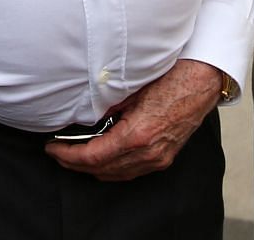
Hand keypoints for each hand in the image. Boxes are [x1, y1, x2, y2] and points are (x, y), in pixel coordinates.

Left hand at [45, 59, 221, 181]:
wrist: (201, 81)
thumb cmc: (170, 79)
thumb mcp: (131, 89)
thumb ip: (106, 106)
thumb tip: (84, 115)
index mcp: (137, 136)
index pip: (93, 156)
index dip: (69, 155)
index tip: (52, 149)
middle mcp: (148, 153)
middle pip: (102, 170)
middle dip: (75, 163)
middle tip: (57, 152)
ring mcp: (158, 159)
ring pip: (115, 174)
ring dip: (92, 167)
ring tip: (74, 154)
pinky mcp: (164, 157)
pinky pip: (130, 171)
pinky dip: (111, 167)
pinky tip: (100, 155)